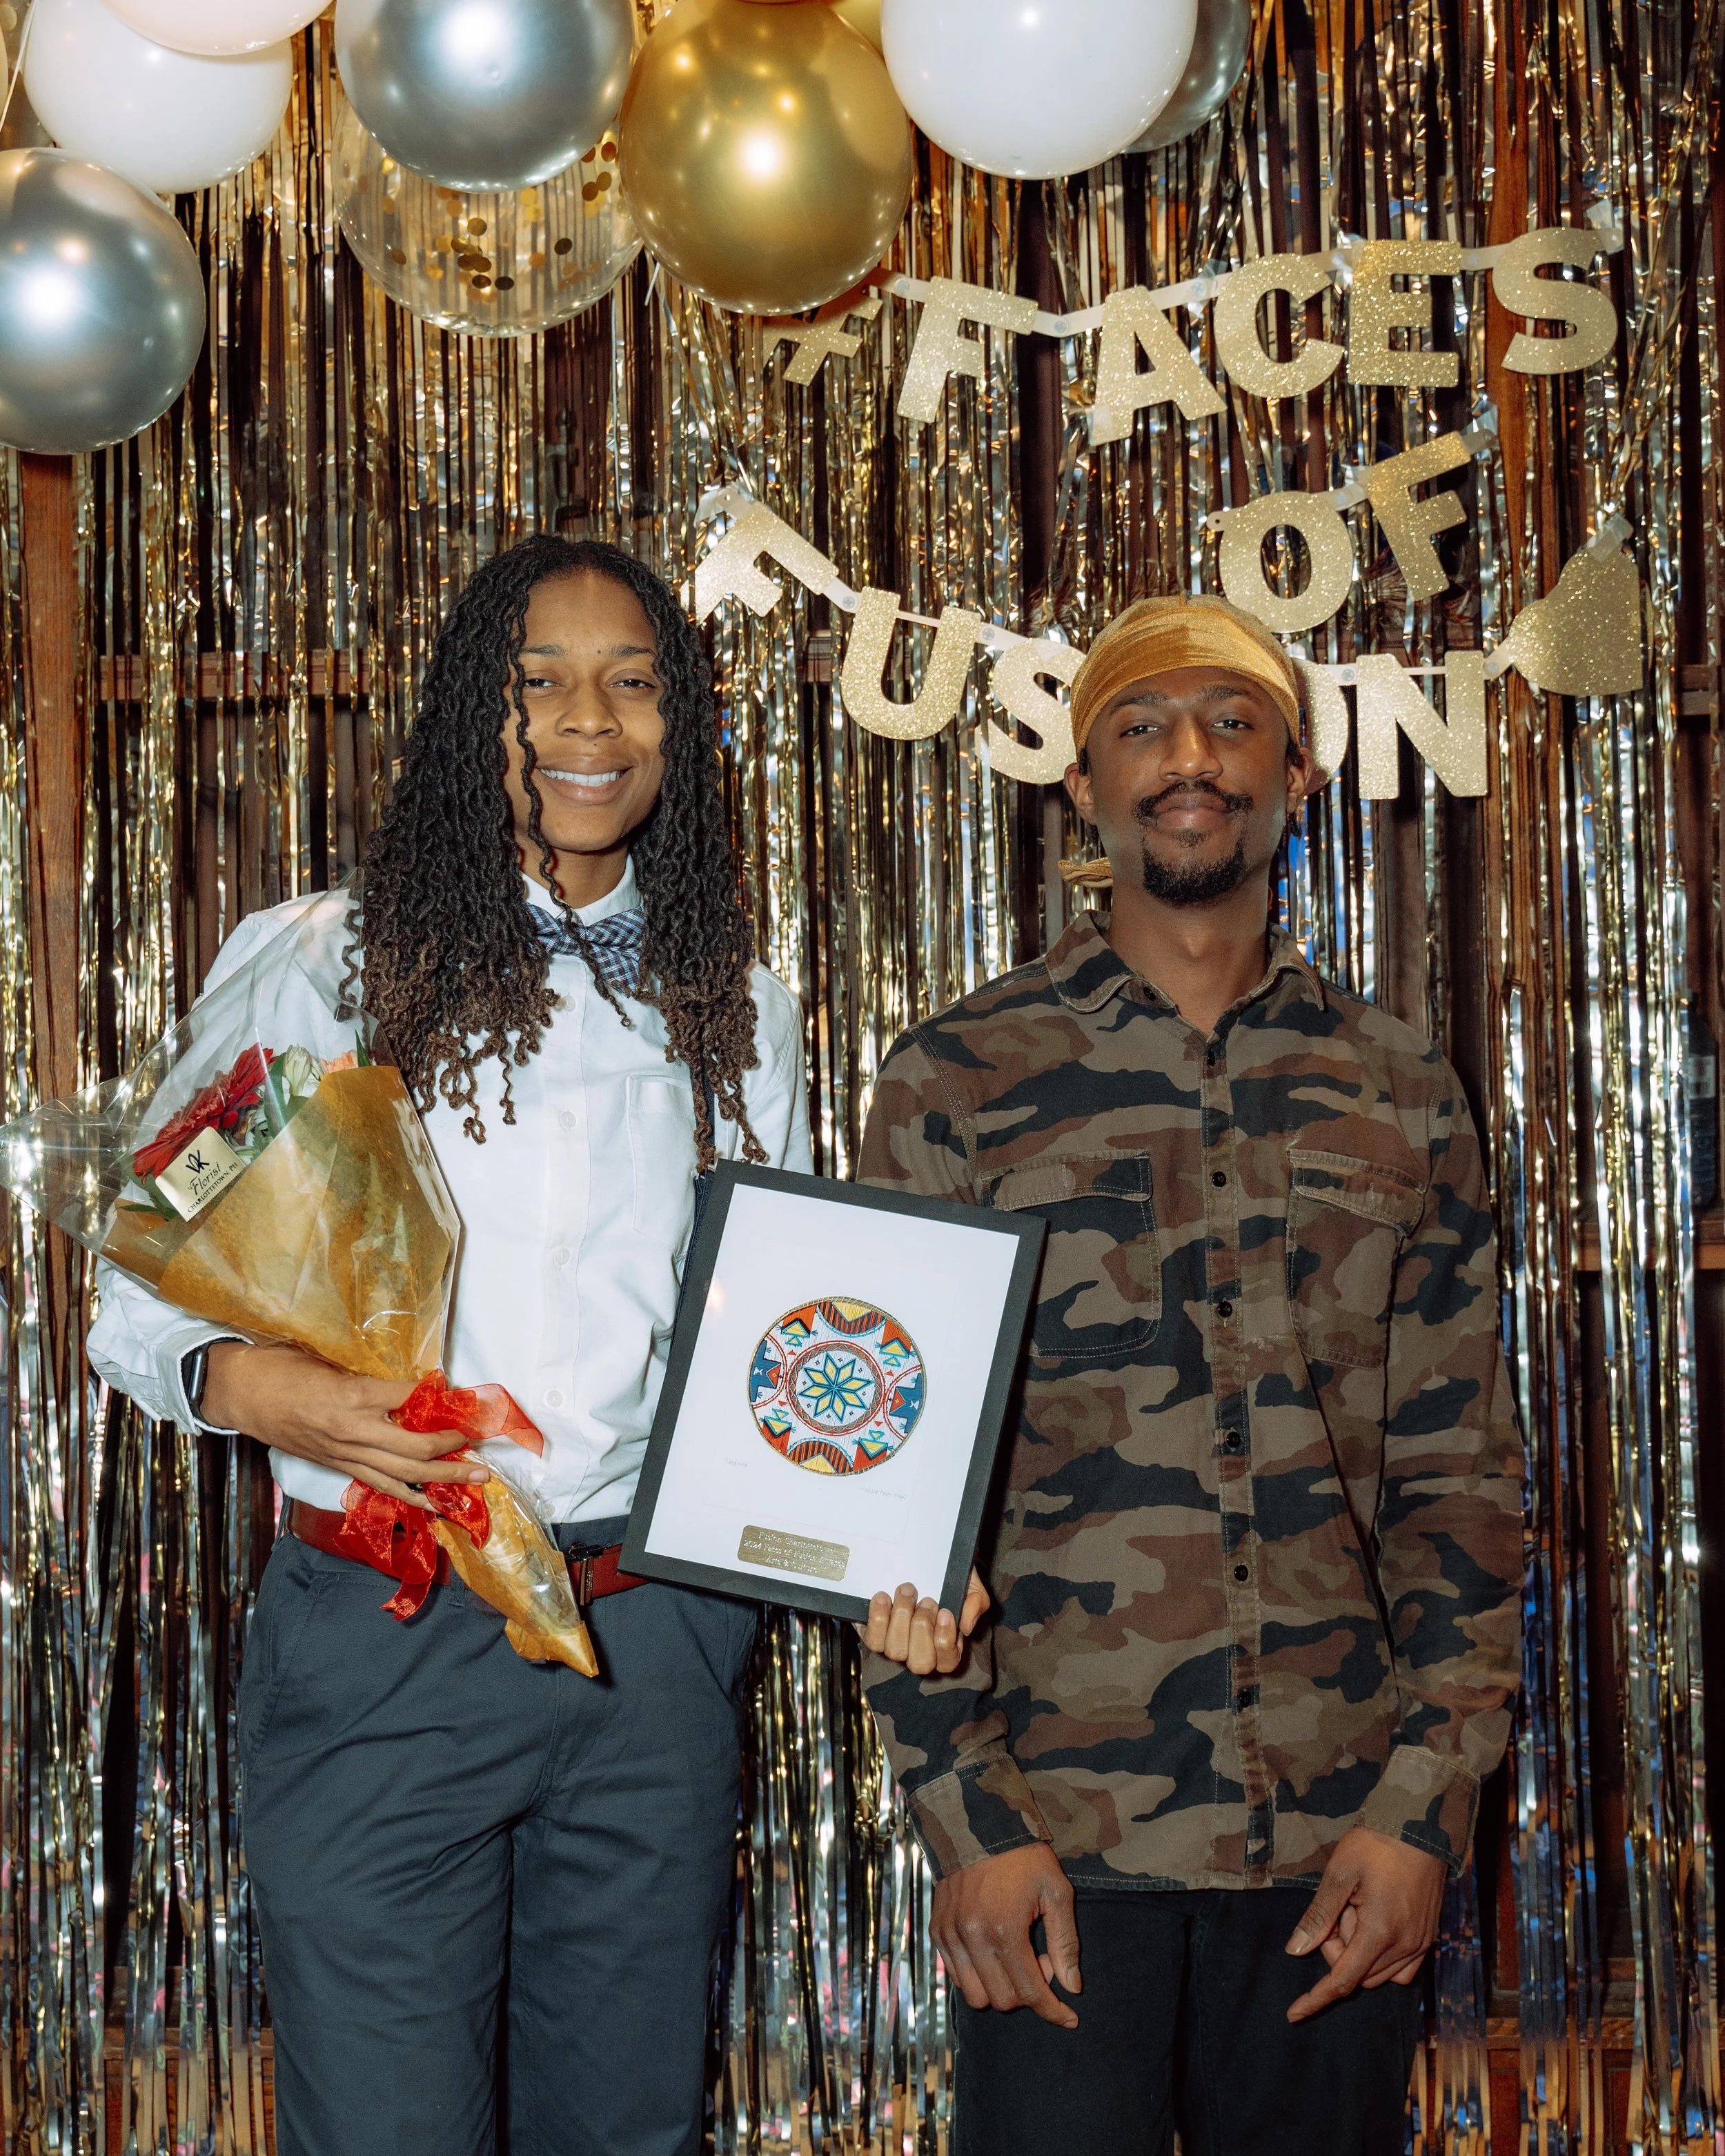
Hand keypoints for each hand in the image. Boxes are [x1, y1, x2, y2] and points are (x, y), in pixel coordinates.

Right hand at [202, 1342, 486, 1509]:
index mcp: (353, 1395)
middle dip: (453, 1451)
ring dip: (441, 1479)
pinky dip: (408, 1495)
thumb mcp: (330, 1358)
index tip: (469, 1399)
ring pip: (402, 1474)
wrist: (241, 1392)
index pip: (413, 1399)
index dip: (444, 1399)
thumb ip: (371, 1372)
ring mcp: (344, 1453)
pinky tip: (431, 1503)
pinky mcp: (337, 1466)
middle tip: (482, 1450)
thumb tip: (415, 1380)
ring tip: (472, 1481)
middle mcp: (353, 1431)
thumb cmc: (282, 1365)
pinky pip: (379, 1485)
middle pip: (415, 1448)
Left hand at [858, 1567, 988, 1675]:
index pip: (947, 1662)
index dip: (945, 1641)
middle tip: (928, 1601)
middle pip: (920, 1663)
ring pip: (895, 1651)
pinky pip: (874, 1639)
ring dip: (901, 1618)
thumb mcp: (972, 1588)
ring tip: (907, 1591)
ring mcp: (897, 1646)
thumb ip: (976, 1604)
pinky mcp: (876, 1635)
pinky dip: (878, 1618)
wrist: (928, 1562)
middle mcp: (920, 1653)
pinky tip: (883, 1598)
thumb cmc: (951, 1582)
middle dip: (922, 1628)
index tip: (945, 1613)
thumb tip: (966, 1626)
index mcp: (946, 1649)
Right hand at [932, 1843, 1080, 2028]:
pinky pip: (956, 1977)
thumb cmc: (1024, 1858)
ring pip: (975, 1996)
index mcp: (1005, 1930)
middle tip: (1041, 1961)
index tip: (1069, 2018)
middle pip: (1002, 2000)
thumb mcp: (1056, 1892)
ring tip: (1015, 1958)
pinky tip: (994, 1953)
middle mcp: (973, 1938)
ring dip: (1000, 1990)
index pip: (1030, 1992)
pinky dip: (977, 1977)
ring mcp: (951, 1936)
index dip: (1053, 2011)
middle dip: (1028, 1993)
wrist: (980, 1825)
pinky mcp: (938, 1931)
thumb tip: (1072, 1987)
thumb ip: (1065, 1942)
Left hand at [1284, 1826, 1445, 2020]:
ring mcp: (1421, 1943)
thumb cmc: (1375, 1845)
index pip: (1343, 1980)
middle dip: (1338, 1951)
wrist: (1418, 1826)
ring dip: (1359, 1952)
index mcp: (1380, 1932)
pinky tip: (1372, 1923)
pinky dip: (1381, 1957)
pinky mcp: (1429, 1937)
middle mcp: (1405, 1946)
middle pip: (1358, 1974)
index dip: (1316, 1998)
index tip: (1293, 2014)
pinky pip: (1402, 1968)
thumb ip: (1318, 1916)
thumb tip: (1295, 1950)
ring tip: (1356, 1908)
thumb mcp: (1339, 1874)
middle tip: (1336, 1910)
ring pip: (1379, 1974)